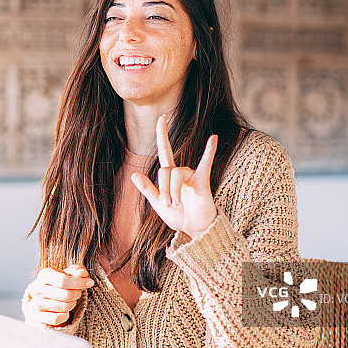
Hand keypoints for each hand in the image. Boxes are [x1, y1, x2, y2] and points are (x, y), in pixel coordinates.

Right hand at [26, 264, 93, 326]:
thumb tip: (83, 273)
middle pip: (66, 294)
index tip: (90, 282)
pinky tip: (64, 310)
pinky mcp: (38, 317)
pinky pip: (58, 318)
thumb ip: (76, 271)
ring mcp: (36, 303)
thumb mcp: (66, 274)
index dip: (79, 282)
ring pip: (64, 307)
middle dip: (77, 294)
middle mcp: (38, 289)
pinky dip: (65, 315)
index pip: (63, 280)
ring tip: (70, 301)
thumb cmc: (57, 284)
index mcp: (44, 275)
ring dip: (72, 304)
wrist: (43, 299)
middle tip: (77, 293)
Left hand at [130, 115, 217, 237]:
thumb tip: (134, 174)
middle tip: (168, 204)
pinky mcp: (202, 181)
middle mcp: (180, 172)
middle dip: (163, 189)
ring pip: (175, 173)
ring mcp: (192, 175)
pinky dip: (209, 151)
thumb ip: (147, 189)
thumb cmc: (179, 216)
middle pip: (165, 170)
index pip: (164, 151)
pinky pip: (205, 163)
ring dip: (173, 191)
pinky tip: (213, 138)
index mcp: (169, 176)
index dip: (162, 135)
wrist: (196, 229)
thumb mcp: (159, 205)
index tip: (161, 118)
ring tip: (176, 204)